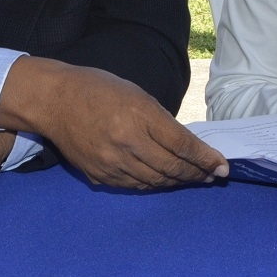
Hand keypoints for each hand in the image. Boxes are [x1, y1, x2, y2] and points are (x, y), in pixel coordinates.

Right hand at [0, 58, 227, 188]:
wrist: (54, 101)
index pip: (181, 145)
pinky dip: (153, 184)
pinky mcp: (99, 175)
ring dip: (177, 182)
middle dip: (196, 174)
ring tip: (192, 178)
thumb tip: (186, 146)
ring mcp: (111, 162)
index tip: (222, 167)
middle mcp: (126, 142)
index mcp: (139, 115)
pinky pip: (134, 186)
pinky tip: (163, 180)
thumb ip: (160, 121)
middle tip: (211, 176)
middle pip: (171, 167)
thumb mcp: (136, 94)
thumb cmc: (98, 89)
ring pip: (155, 181)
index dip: (205, 159)